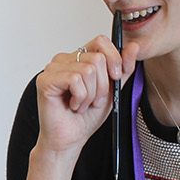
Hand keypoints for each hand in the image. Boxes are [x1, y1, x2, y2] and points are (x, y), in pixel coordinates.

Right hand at [35, 35, 138, 155]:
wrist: (70, 138)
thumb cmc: (86, 117)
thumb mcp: (113, 90)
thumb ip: (123, 69)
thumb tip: (134, 47)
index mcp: (79, 58)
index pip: (101, 41)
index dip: (114, 59)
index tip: (115, 77)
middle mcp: (65, 59)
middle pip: (97, 58)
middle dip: (103, 86)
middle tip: (94, 100)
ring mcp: (53, 68)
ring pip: (88, 70)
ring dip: (91, 95)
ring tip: (82, 104)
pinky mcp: (46, 80)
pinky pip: (75, 79)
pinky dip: (80, 97)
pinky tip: (73, 105)